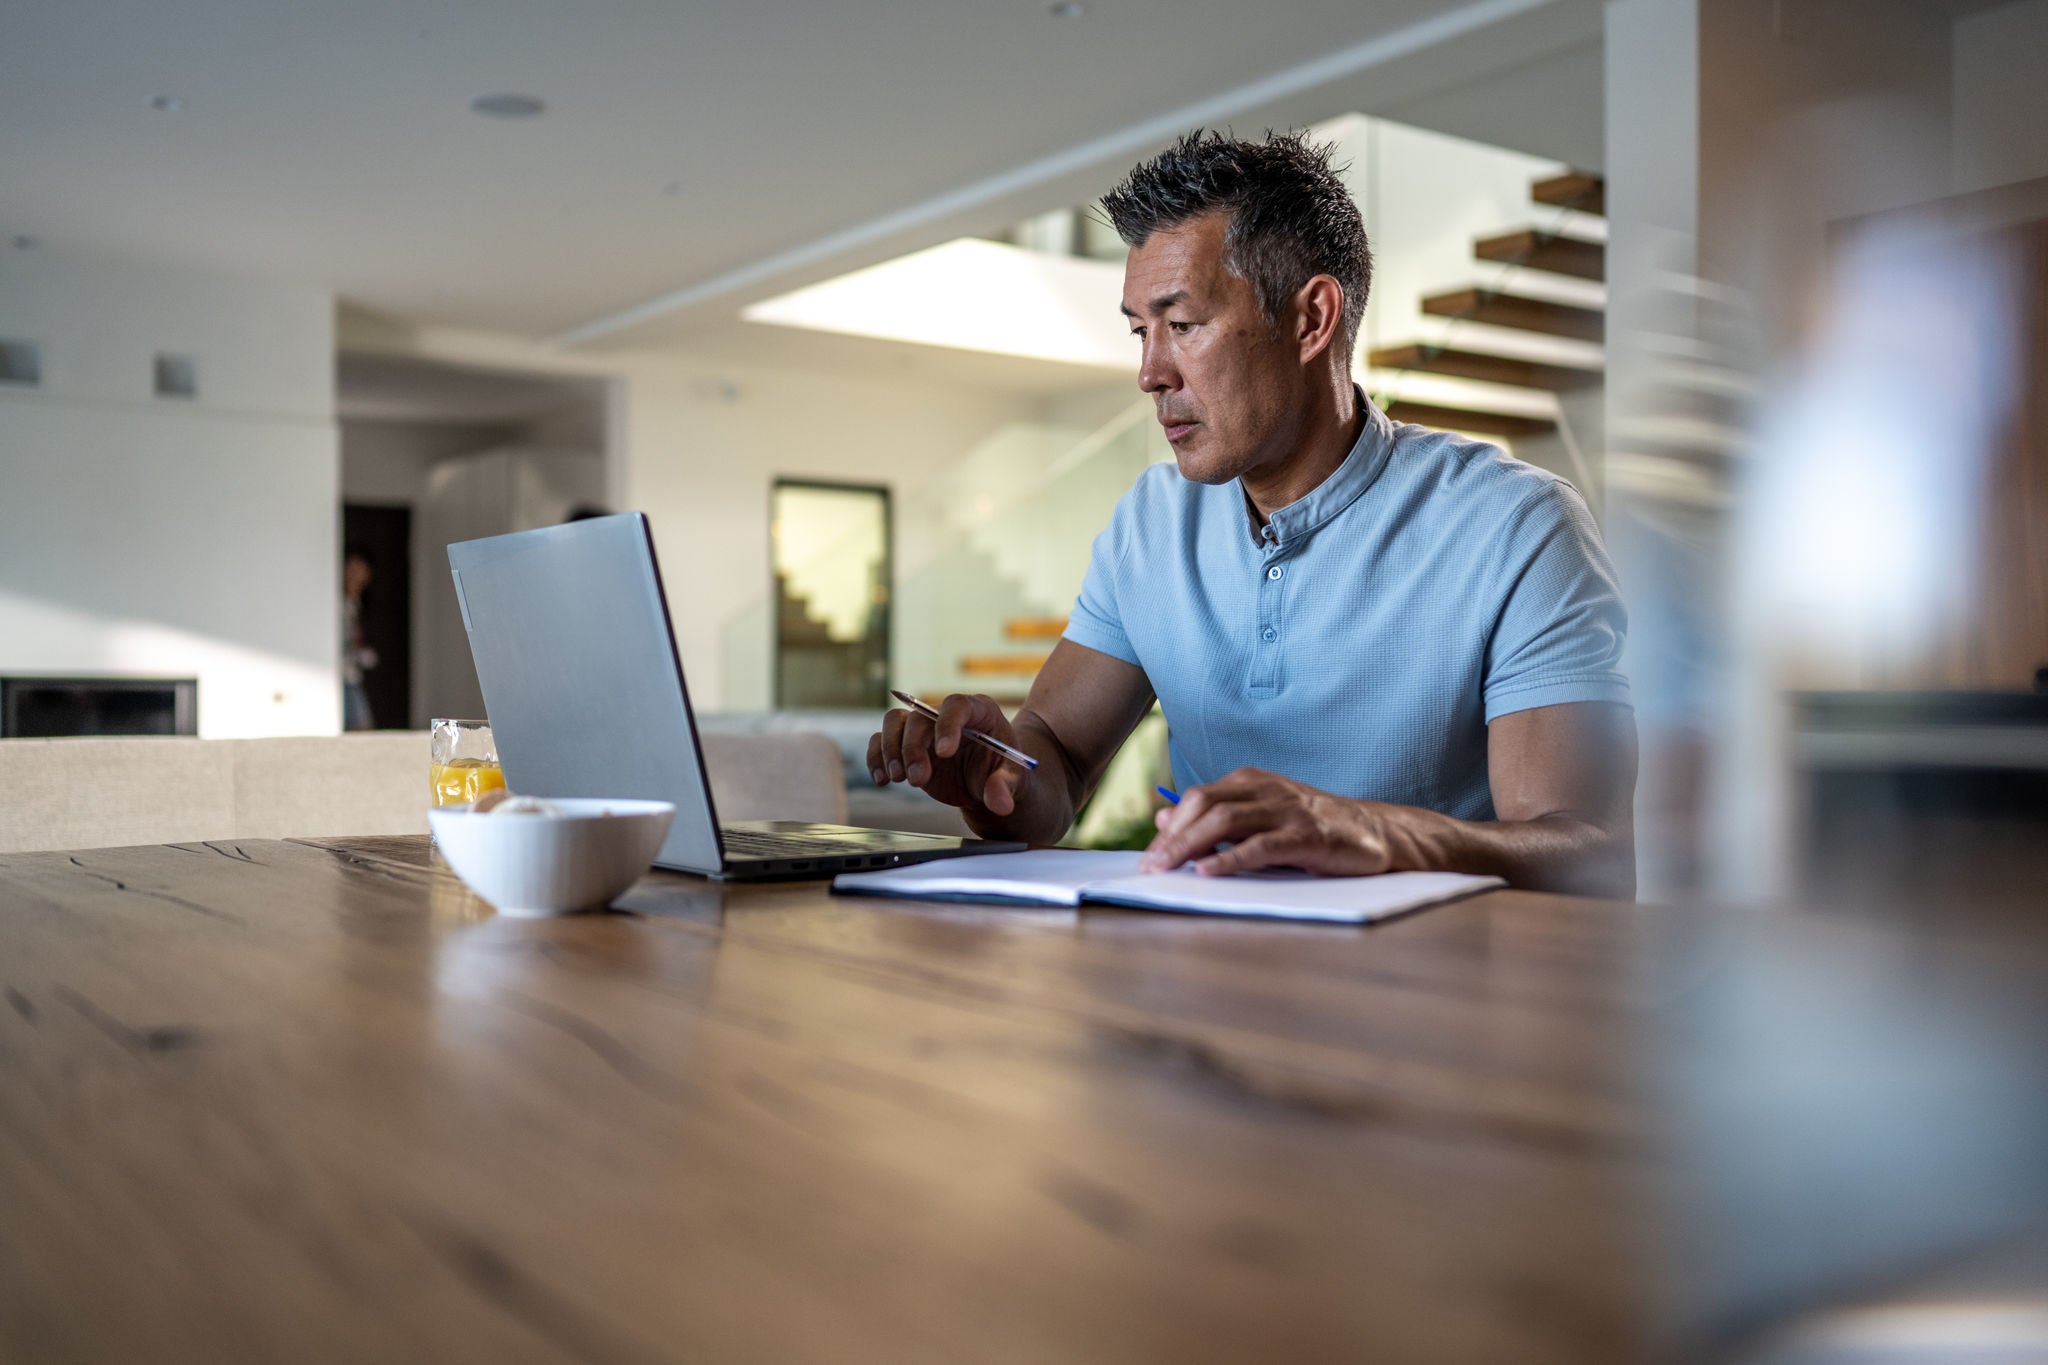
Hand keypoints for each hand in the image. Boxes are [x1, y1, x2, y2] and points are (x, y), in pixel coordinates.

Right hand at [867, 693, 1030, 817]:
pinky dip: (876, 758)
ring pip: (895, 721)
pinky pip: (881, 740)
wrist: (986, 782)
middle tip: (917, 780)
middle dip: (914, 748)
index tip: (945, 753)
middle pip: (920, 717)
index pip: (957, 705)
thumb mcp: (1013, 779)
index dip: (948, 724)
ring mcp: (924, 728)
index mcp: (979, 711)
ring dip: (891, 749)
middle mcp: (946, 715)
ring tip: (899, 778)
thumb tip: (1000, 803)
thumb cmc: (1002, 771)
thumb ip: (1005, 787)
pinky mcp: (907, 744)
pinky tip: (882, 779)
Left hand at [1139, 767, 1401, 875]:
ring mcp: (1286, 811)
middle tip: (1150, 867)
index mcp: (1250, 782)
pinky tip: (1208, 871)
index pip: (1197, 797)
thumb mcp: (1259, 816)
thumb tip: (1164, 817)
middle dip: (1172, 837)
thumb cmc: (1311, 828)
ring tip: (1168, 869)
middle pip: (1204, 805)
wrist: (1374, 832)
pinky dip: (1230, 858)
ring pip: (1226, 821)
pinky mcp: (1306, 837)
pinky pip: (1260, 846)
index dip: (1170, 827)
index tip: (1149, 856)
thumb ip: (1215, 816)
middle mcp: (1265, 790)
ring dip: (1190, 846)